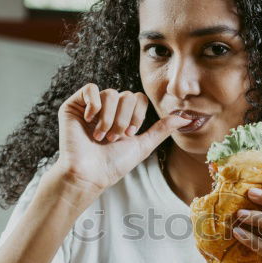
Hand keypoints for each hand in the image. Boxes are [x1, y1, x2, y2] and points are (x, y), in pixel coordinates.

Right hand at [52, 84, 190, 192]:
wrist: (89, 174)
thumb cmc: (114, 164)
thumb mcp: (143, 145)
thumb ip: (163, 129)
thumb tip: (187, 117)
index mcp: (123, 116)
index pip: (138, 98)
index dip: (137, 115)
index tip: (130, 135)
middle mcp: (107, 109)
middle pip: (126, 95)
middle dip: (123, 120)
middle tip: (113, 138)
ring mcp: (90, 107)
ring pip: (110, 93)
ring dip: (109, 119)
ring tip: (101, 136)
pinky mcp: (74, 106)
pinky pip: (90, 89)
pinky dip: (94, 105)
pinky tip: (89, 120)